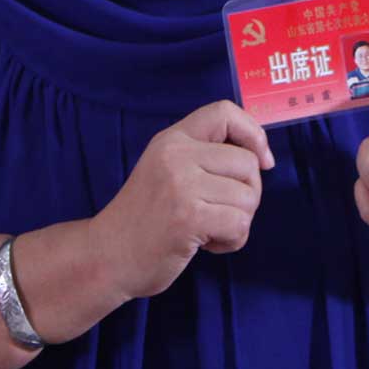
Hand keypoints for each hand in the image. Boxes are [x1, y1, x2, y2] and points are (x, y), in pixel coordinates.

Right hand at [89, 100, 275, 299]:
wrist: (107, 256)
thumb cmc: (144, 219)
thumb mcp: (166, 170)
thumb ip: (202, 157)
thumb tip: (260, 158)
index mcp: (172, 139)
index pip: (224, 112)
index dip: (253, 134)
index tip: (261, 161)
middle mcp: (176, 155)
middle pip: (248, 163)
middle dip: (248, 194)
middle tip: (220, 212)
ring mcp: (182, 185)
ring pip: (249, 197)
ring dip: (239, 222)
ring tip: (209, 230)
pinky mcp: (189, 217)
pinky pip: (239, 224)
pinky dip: (232, 241)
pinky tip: (207, 244)